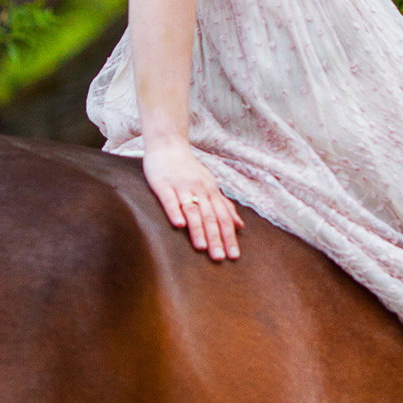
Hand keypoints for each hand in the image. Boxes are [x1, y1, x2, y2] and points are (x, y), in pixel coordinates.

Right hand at [142, 139, 242, 261]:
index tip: (233, 256)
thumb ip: (224, 204)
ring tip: (201, 248)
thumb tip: (240, 225)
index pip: (223, 217)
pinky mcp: (163, 184)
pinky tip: (178, 225)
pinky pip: (169, 199)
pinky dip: (174, 211)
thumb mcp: (210, 184)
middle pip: (210, 216)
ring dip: (197, 230)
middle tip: (219, 258)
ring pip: (192, 210)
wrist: (168, 144)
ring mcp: (181, 186)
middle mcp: (199, 189)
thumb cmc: (188, 168)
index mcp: (211, 191)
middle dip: (215, 238)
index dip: (229, 236)